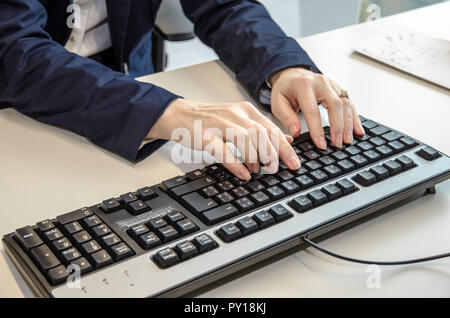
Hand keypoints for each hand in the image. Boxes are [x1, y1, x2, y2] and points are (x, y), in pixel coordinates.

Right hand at [147, 98, 299, 179]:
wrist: (181, 115)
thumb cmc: (211, 121)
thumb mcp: (240, 121)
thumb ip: (262, 129)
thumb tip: (286, 139)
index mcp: (246, 111)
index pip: (271, 128)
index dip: (284, 147)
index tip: (294, 163)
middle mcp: (235, 115)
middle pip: (260, 133)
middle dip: (272, 153)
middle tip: (275, 168)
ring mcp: (219, 124)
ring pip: (244, 139)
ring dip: (254, 157)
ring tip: (258, 170)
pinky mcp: (205, 135)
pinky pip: (222, 150)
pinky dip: (235, 163)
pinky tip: (243, 173)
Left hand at [269, 67, 364, 148]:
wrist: (292, 74)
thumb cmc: (285, 90)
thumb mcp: (278, 102)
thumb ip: (287, 118)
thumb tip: (296, 133)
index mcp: (304, 85)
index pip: (313, 110)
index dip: (317, 129)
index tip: (321, 144)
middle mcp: (321, 82)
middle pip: (335, 105)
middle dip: (338, 127)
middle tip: (337, 144)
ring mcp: (332, 84)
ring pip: (346, 104)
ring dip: (349, 124)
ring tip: (347, 141)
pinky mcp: (339, 89)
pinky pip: (350, 103)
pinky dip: (355, 118)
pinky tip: (358, 131)